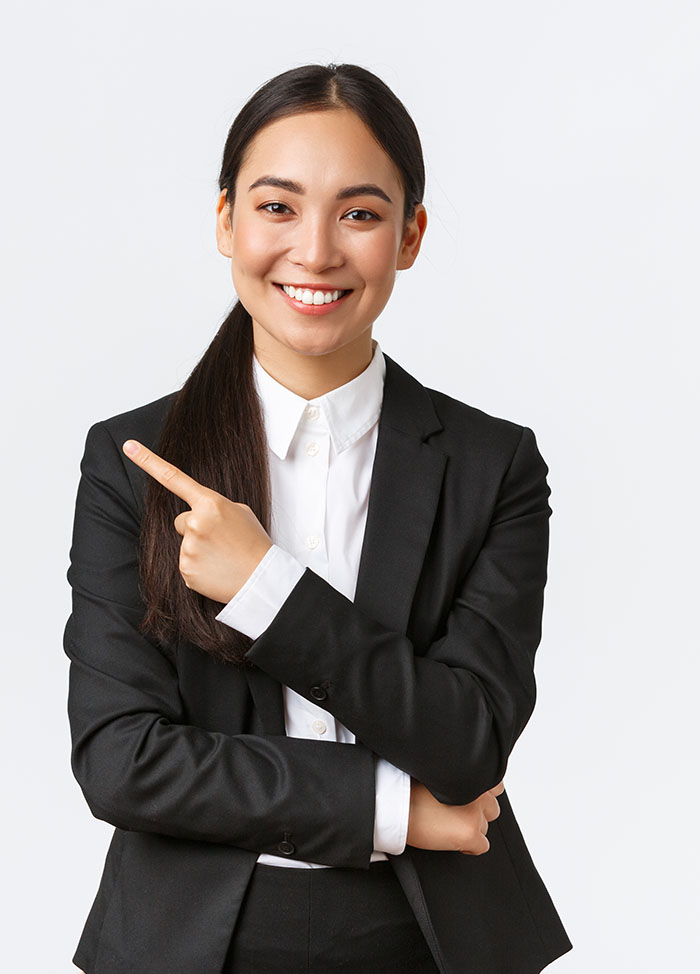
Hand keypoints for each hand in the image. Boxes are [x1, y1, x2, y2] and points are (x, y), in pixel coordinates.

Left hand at [122, 439, 272, 603]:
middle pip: (182, 521)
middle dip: (197, 529)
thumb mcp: (240, 513)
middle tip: (221, 541)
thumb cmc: (254, 544)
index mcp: (210, 503)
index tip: (129, 447)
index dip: (148, 461)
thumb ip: (214, 507)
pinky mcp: (185, 569)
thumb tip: (198, 513)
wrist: (262, 579)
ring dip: (200, 549)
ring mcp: (188, 547)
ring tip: (223, 557)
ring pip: (185, 543)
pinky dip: (199, 567)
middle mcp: (195, 523)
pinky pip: (186, 564)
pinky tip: (216, 570)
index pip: (173, 478)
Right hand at [406, 779, 503, 854]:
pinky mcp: (470, 834)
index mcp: (472, 773)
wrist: (396, 805)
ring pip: (485, 827)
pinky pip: (482, 846)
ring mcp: (475, 813)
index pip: (495, 786)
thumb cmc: (410, 788)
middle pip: (492, 808)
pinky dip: (469, 847)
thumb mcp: (439, 773)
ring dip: (472, 828)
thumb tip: (468, 786)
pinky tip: (453, 841)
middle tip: (457, 814)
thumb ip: (459, 777)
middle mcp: (478, 791)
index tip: (467, 800)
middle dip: (477, 813)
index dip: (479, 796)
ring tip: (451, 826)